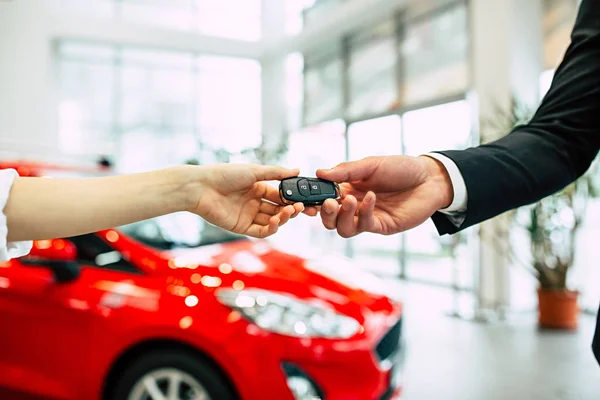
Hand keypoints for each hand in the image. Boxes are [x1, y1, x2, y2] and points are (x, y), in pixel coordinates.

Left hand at [185, 164, 303, 238]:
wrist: (201, 188)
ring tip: (289, 212)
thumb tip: (297, 170)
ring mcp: (248, 215)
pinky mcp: (241, 227)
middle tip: (302, 209)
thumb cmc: (225, 175)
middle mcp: (254, 202)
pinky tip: (276, 221)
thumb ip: (276, 173)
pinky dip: (271, 228)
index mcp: (257, 188)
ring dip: (283, 218)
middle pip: (278, 209)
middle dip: (292, 210)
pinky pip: (261, 231)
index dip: (293, 198)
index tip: (305, 200)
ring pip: (272, 220)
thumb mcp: (254, 171)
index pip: (280, 195)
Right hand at [312, 156, 453, 237]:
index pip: (323, 197)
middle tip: (327, 203)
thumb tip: (319, 172)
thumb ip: (345, 171)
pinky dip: (364, 213)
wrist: (429, 178)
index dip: (312, 200)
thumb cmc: (400, 168)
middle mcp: (354, 205)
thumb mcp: (371, 164)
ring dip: (342, 216)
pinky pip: (364, 225)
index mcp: (347, 188)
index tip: (305, 197)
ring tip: (350, 201)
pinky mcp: (381, 225)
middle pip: (329, 218)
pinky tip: (371, 198)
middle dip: (324, 213)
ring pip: (343, 228)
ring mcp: (367, 217)